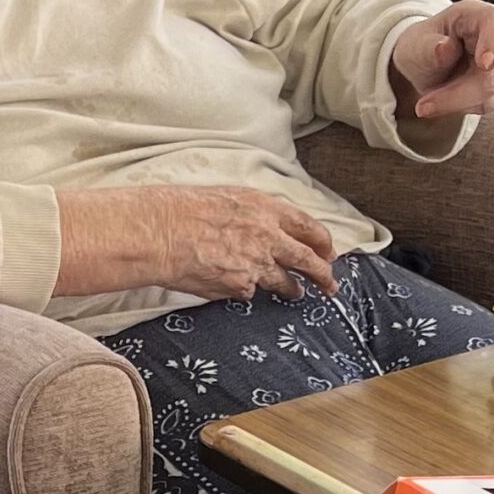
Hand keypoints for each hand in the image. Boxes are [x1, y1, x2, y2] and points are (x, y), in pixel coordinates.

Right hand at [157, 186, 338, 300]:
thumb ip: (253, 216)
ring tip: (297, 294)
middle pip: (308, 259)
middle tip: (330, 285)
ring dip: (293, 290)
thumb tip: (264, 231)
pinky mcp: (241, 286)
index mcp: (267, 209)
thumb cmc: (184, 211)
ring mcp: (257, 264)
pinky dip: (246, 291)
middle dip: (323, 274)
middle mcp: (268, 236)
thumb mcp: (229, 199)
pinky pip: (250, 292)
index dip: (323, 242)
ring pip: (286, 282)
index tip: (329, 251)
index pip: (308, 227)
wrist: (163, 232)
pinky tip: (237, 289)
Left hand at [389, 1, 493, 121]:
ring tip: (427, 105)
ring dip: (466, 100)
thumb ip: (429, 48)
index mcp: (474, 15)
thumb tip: (444, 48)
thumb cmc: (422, 50)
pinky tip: (443, 105)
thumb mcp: (416, 46)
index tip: (485, 63)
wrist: (424, 70)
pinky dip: (469, 107)